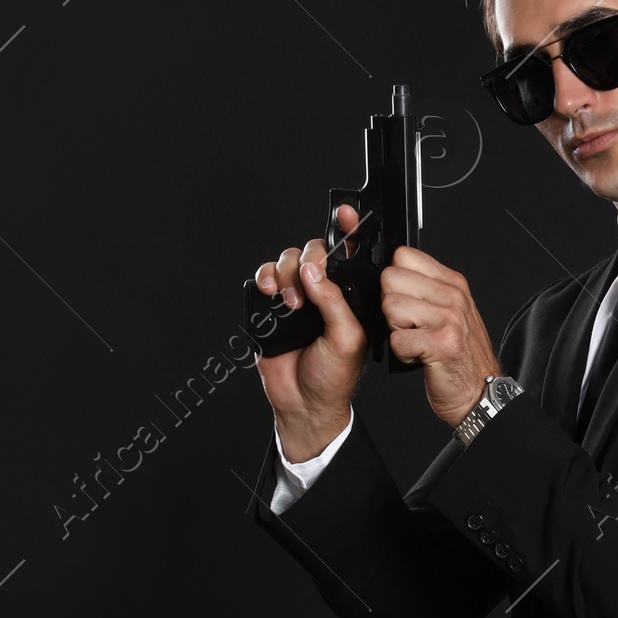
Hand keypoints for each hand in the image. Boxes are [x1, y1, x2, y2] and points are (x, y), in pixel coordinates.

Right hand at [251, 206, 369, 461]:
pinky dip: (266, 276)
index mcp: (350, 296)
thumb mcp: (347, 339)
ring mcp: (298, 296)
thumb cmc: (333, 377)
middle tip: (309, 283)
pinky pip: (266, 275)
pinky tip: (272, 292)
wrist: (304, 403)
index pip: (350, 256)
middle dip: (310, 260)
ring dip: (287, 273)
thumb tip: (315, 272)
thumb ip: (336, 303)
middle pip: (315, 251)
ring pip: (289, 260)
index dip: (348, 232)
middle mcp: (324, 291)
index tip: (346, 214)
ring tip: (292, 303)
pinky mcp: (272, 305)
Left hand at [379, 246, 502, 425]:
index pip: (402, 256)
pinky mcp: (440, 343)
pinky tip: (421, 357)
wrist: (481, 392)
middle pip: (390, 279)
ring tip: (418, 341)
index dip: (396, 282)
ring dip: (397, 331)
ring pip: (390, 307)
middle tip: (413, 326)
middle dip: (393, 307)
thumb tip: (391, 277)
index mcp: (452, 283)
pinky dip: (403, 354)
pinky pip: (396, 340)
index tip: (409, 303)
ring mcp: (449, 318)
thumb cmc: (461, 356)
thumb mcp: (451, 311)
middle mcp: (452, 296)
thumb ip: (426, 289)